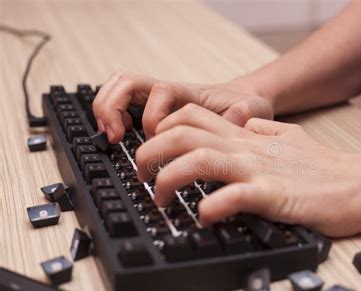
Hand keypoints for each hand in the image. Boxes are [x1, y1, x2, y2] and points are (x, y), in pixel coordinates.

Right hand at [92, 72, 272, 142]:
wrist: (242, 100)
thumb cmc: (245, 105)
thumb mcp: (253, 110)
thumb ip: (244, 115)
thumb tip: (229, 124)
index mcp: (190, 94)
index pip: (160, 92)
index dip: (152, 116)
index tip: (154, 138)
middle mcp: (169, 93)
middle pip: (126, 82)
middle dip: (112, 108)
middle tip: (114, 137)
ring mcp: (158, 99)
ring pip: (119, 88)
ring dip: (106, 109)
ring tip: (111, 136)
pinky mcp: (154, 108)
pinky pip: (123, 101)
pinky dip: (111, 114)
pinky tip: (120, 135)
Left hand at [135, 104, 360, 236]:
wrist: (358, 185)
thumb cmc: (324, 168)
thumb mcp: (289, 137)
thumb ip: (262, 129)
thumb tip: (241, 124)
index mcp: (247, 137)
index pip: (192, 116)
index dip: (162, 129)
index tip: (153, 151)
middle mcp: (247, 148)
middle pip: (184, 134)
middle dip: (151, 152)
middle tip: (142, 176)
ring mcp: (259, 170)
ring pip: (200, 159)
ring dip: (169, 178)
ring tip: (160, 198)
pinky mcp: (274, 195)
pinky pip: (235, 195)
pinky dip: (212, 205)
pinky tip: (204, 215)